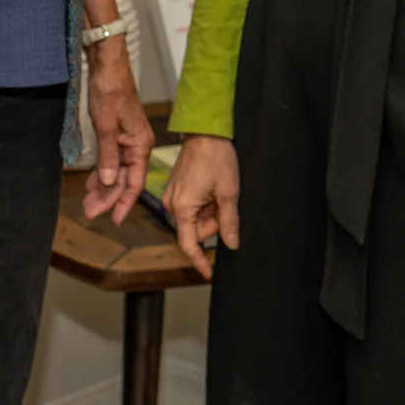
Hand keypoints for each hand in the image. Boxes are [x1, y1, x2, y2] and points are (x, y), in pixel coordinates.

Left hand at [80, 37, 151, 224]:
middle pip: (125, 179)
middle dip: (108, 197)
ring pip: (117, 171)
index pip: (134, 182)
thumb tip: (110, 183)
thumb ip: (108, 157)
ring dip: (104, 187)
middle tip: (90, 213)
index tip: (115, 219)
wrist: (108, 66)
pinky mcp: (118, 133)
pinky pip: (112, 159)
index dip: (124, 202)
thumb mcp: (105, 127)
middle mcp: (137, 144)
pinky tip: (93, 182)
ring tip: (88, 203)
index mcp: (140, 145)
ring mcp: (128, 139)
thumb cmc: (109, 92)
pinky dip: (103, 172)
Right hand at [164, 136, 240, 278]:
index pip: (189, 244)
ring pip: (196, 217)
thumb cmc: (216, 158)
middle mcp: (173, 204)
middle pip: (196, 229)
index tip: (208, 273)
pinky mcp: (178, 187)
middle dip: (214, 223)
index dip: (200, 260)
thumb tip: (231, 244)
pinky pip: (193, 205)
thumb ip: (228, 221)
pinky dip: (206, 203)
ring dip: (212, 211)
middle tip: (227, 203)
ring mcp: (174, 195)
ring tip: (222, 190)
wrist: (205, 131)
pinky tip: (215, 189)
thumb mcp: (228, 192)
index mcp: (182, 207)